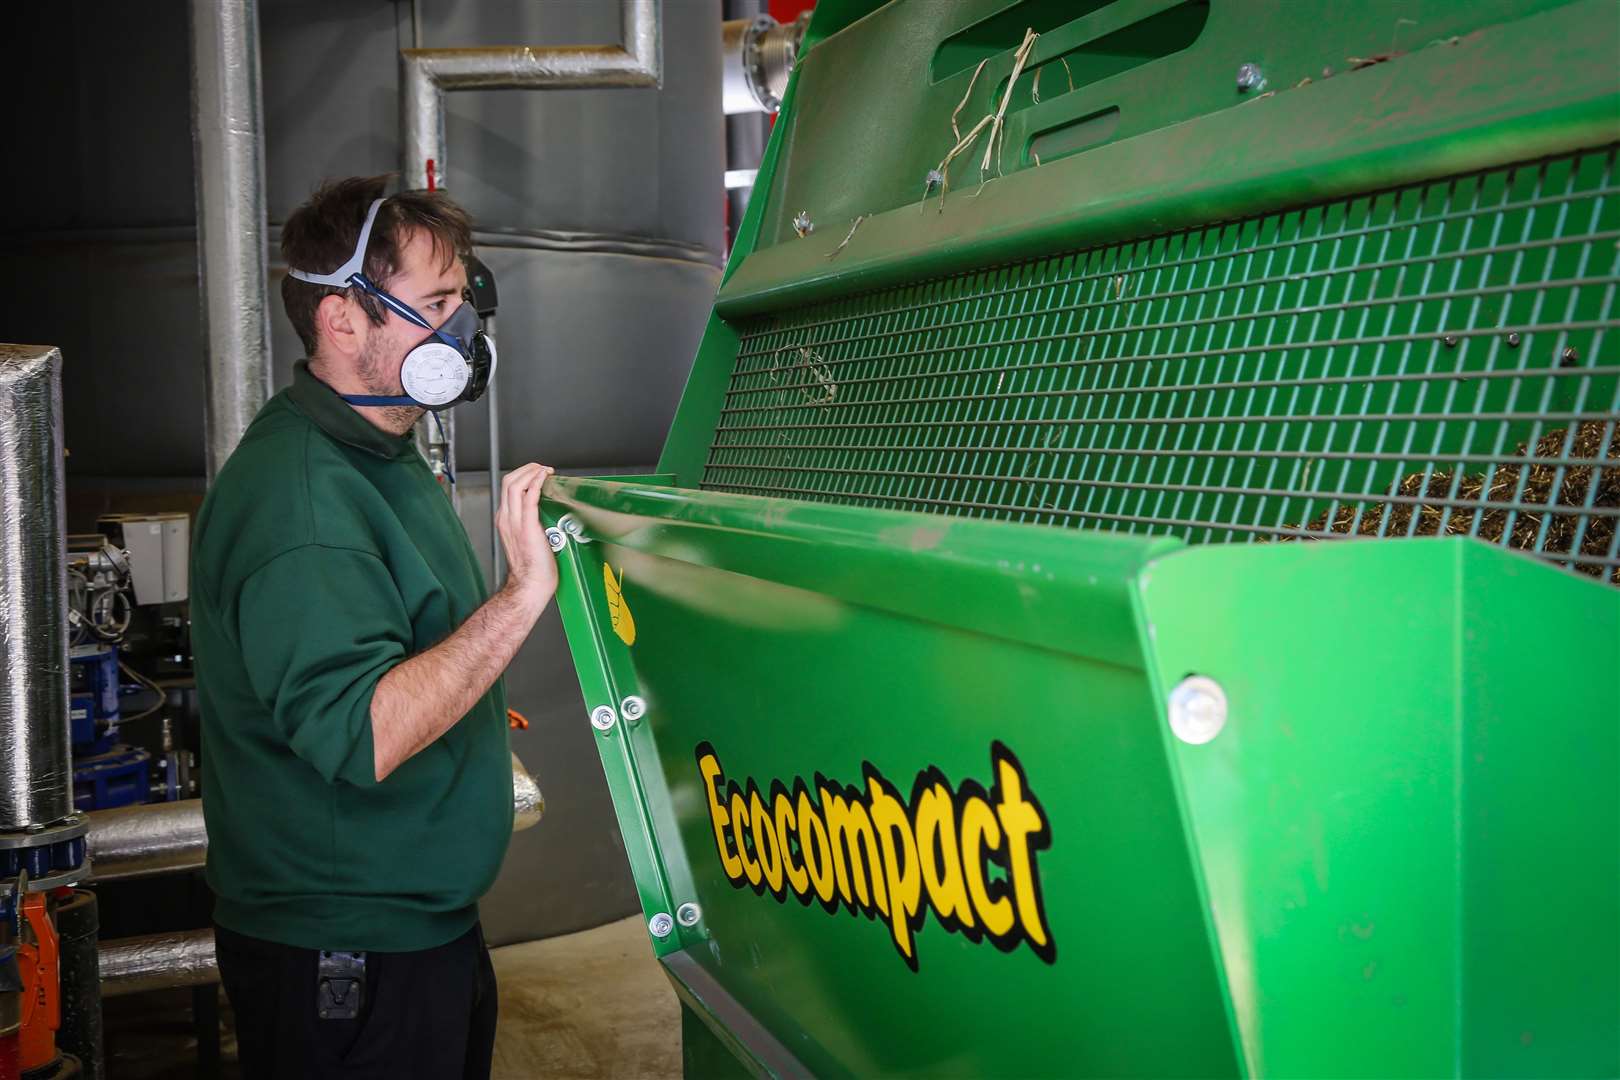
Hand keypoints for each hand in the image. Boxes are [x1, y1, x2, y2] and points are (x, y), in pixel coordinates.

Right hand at [497, 463, 556, 607]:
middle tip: (542, 468)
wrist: (529, 585)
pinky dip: (536, 483)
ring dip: (532, 472)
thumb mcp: (529, 538)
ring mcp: (514, 522)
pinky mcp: (527, 527)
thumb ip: (532, 522)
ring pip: (515, 485)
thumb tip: (549, 511)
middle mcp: (506, 518)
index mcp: (505, 520)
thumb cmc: (533, 567)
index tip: (539, 473)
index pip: (508, 488)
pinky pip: (528, 498)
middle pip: (508, 481)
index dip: (523, 475)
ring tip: (545, 470)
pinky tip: (544, 476)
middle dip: (526, 468)